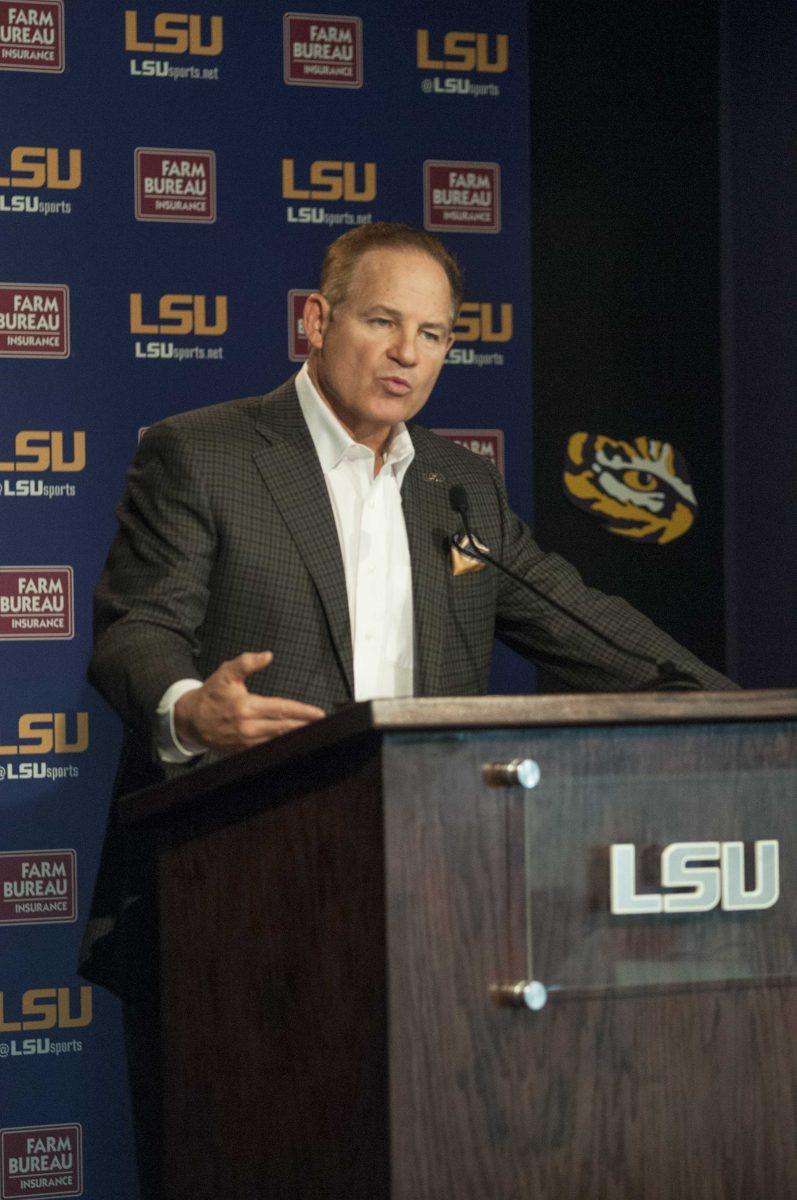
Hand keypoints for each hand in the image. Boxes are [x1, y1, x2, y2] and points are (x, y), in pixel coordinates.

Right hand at [174, 651, 324, 752]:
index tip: (318, 713)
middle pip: (285, 728)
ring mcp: (246, 742)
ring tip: (314, 732)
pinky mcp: (243, 751)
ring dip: (296, 736)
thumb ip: (246, 662)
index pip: (282, 709)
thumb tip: (267, 655)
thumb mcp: (226, 673)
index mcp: (247, 707)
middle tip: (324, 724)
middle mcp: (249, 728)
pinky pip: (268, 749)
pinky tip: (294, 743)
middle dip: (305, 726)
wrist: (191, 720)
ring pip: (278, 740)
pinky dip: (282, 746)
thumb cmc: (210, 695)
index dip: (302, 711)